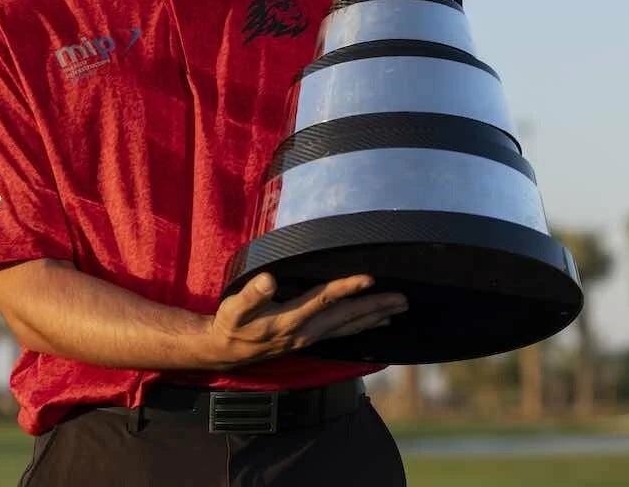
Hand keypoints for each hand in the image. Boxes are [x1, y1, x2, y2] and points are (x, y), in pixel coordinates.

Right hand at [201, 273, 406, 369]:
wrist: (225, 351)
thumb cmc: (231, 324)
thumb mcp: (234, 308)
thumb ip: (252, 294)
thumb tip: (269, 280)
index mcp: (291, 319)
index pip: (325, 299)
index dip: (347, 287)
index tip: (370, 277)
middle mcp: (306, 331)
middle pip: (347, 316)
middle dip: (375, 307)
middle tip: (402, 299)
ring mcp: (310, 338)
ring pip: (349, 327)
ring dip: (374, 318)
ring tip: (398, 310)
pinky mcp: (309, 341)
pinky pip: (343, 334)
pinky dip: (362, 327)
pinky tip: (376, 324)